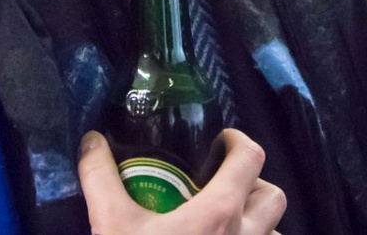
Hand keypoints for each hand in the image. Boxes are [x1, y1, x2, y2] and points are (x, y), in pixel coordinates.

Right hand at [80, 129, 285, 234]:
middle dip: (253, 183)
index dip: (238, 141)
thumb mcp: (111, 225)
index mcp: (220, 212)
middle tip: (222, 185)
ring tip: (223, 225)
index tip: (220, 141)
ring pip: (273, 233)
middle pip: (274, 195)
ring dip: (257, 222)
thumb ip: (100, 178)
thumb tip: (92, 140)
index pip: (250, 157)